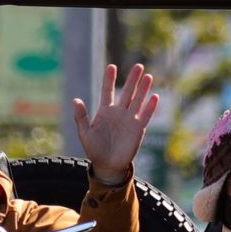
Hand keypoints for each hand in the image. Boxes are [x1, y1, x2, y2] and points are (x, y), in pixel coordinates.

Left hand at [73, 63, 159, 185]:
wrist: (107, 165)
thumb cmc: (94, 149)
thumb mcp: (84, 133)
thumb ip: (81, 116)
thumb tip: (76, 99)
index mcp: (105, 111)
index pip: (107, 91)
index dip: (109, 79)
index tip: (112, 67)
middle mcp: (119, 112)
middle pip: (127, 92)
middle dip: (133, 79)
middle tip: (138, 66)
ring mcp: (129, 120)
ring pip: (138, 101)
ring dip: (143, 89)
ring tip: (148, 76)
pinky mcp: (138, 129)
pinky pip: (145, 116)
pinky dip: (150, 107)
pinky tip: (155, 97)